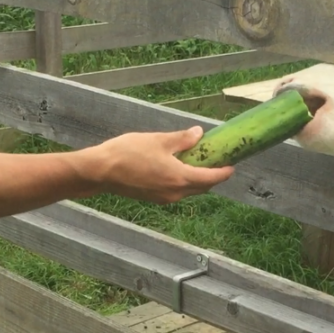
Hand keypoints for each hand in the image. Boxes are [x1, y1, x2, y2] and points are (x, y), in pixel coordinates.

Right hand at [89, 127, 234, 203]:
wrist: (101, 171)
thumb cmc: (128, 153)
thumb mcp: (159, 140)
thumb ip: (182, 139)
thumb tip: (199, 134)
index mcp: (180, 178)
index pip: (211, 178)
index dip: (224, 172)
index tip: (232, 164)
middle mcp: (175, 193)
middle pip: (202, 187)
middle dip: (212, 176)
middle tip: (216, 160)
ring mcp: (164, 198)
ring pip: (189, 190)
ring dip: (197, 179)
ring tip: (197, 162)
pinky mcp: (154, 198)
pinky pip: (176, 191)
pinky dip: (183, 182)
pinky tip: (178, 168)